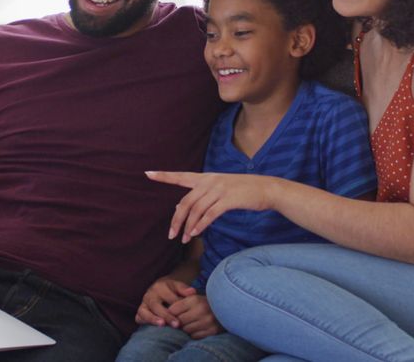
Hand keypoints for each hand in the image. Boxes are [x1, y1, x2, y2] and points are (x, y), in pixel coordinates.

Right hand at [135, 277, 196, 327]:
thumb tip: (192, 292)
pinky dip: (145, 322)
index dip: (176, 306)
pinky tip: (153, 330)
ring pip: (144, 311)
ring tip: (162, 325)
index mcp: (160, 287)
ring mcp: (143, 303)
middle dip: (166, 315)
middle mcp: (150, 295)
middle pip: (156, 305)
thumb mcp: (178, 286)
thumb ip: (185, 289)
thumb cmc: (171, 290)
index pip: (168, 297)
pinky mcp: (140, 311)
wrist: (160, 288)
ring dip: (153, 319)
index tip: (184, 314)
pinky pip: (138, 317)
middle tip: (176, 324)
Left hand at [146, 171, 275, 242]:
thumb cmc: (242, 191)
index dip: (164, 176)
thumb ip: (203, 196)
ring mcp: (219, 189)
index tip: (148, 173)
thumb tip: (182, 207)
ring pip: (196, 210)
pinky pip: (209, 214)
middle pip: (185, 201)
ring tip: (184, 239)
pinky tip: (195, 234)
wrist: (266, 188)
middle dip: (176, 219)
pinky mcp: (228, 200)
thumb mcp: (221, 188)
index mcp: (206, 177)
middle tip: (171, 234)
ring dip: (188, 226)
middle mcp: (210, 181)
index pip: (181, 176)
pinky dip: (200, 225)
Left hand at [168, 294, 221, 338]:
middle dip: (178, 322)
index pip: (173, 309)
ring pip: (186, 330)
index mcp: (195, 299)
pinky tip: (198, 328)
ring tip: (191, 323)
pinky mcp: (212, 331)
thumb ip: (180, 303)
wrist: (226, 308)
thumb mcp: (193, 298)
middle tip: (182, 320)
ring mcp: (208, 321)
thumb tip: (166, 313)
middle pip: (179, 321)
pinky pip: (195, 336)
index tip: (172, 315)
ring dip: (186, 329)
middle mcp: (201, 309)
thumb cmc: (205, 303)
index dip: (171, 313)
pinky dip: (194, 334)